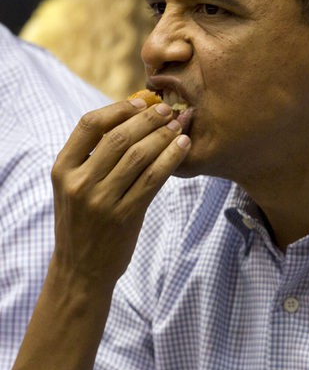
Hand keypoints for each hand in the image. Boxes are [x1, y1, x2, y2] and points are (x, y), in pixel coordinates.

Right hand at [50, 97, 190, 291]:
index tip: (141, 102)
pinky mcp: (125, 215)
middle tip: (169, 110)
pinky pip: (153, 178)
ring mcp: (101, 200)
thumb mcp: (76, 186)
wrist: (82, 268)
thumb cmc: (85, 219)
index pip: (89, 124)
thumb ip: (95, 156)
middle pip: (118, 137)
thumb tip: (133, 116)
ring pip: (139, 156)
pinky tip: (184, 146)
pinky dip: (171, 158)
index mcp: (63, 169)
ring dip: (164, 135)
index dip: (118, 108)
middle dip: (148, 119)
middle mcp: (78, 183)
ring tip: (181, 124)